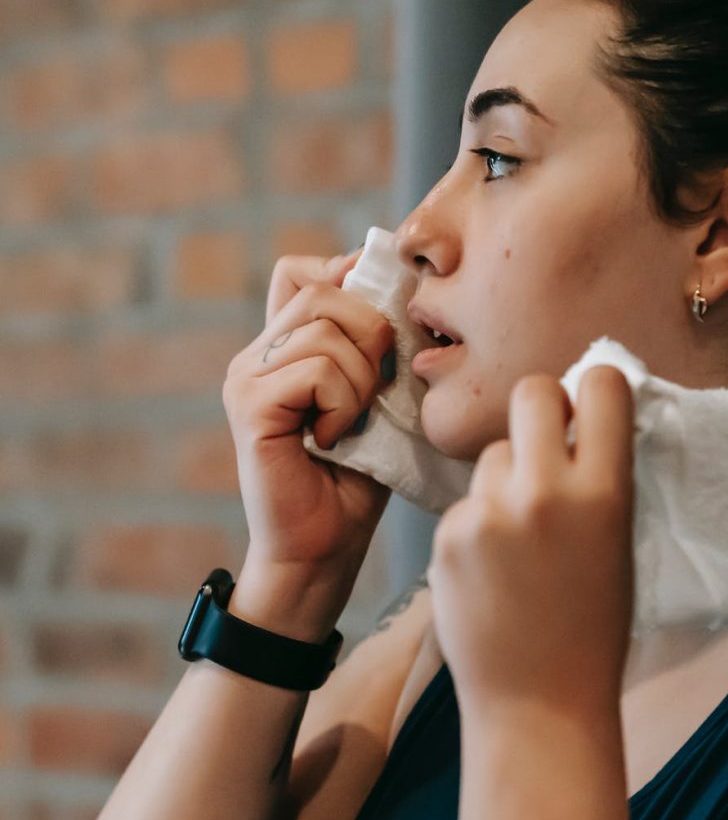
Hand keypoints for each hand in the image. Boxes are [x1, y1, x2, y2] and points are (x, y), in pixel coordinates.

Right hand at [221, 249, 395, 632]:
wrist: (323, 548)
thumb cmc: (357, 477)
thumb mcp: (376, 397)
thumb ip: (373, 346)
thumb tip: (390, 282)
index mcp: (282, 347)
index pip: (303, 271)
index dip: (348, 282)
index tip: (381, 331)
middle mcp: (256, 354)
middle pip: (322, 290)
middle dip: (371, 334)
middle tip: (374, 391)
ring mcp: (246, 377)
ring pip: (325, 328)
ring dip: (362, 377)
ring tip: (353, 422)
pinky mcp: (250, 406)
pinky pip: (316, 370)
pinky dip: (343, 403)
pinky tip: (333, 438)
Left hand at [427, 366, 635, 721]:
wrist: (539, 703)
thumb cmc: (592, 626)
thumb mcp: (618, 541)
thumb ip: (600, 476)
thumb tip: (580, 417)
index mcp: (604, 492)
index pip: (601, 385)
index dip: (595, 389)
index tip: (589, 409)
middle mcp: (544, 491)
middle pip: (531, 391)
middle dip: (541, 409)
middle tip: (545, 445)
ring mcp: (489, 512)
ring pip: (493, 453)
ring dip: (505, 477)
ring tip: (517, 538)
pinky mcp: (447, 534)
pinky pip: (467, 500)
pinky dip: (478, 522)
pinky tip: (489, 568)